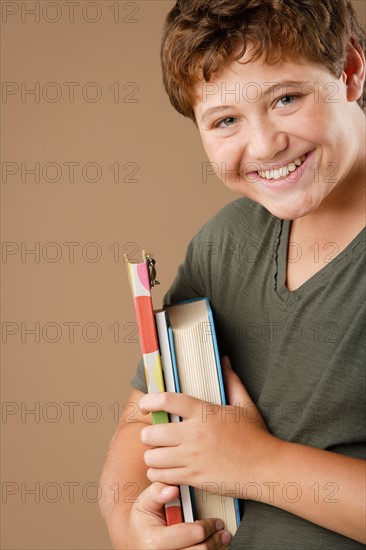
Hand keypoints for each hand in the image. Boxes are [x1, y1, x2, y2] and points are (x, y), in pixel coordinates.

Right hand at [108, 481, 231, 548]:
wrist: (132, 538)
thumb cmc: (142, 519)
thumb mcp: (145, 501)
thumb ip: (158, 491)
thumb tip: (173, 489)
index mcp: (155, 541)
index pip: (192, 534)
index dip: (207, 526)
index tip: (215, 521)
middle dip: (214, 539)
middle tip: (222, 530)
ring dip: (214, 549)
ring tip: (221, 539)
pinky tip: (210, 547)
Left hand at [139, 357, 278, 496]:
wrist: (267, 468)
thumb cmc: (256, 436)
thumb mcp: (244, 404)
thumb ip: (232, 381)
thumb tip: (225, 360)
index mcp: (204, 413)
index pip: (168, 400)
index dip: (150, 401)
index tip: (145, 405)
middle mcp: (194, 435)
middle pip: (152, 433)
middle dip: (148, 434)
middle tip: (153, 436)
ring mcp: (193, 458)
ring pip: (153, 458)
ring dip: (152, 456)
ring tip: (158, 454)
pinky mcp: (194, 478)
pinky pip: (162, 477)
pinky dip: (158, 474)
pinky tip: (165, 471)